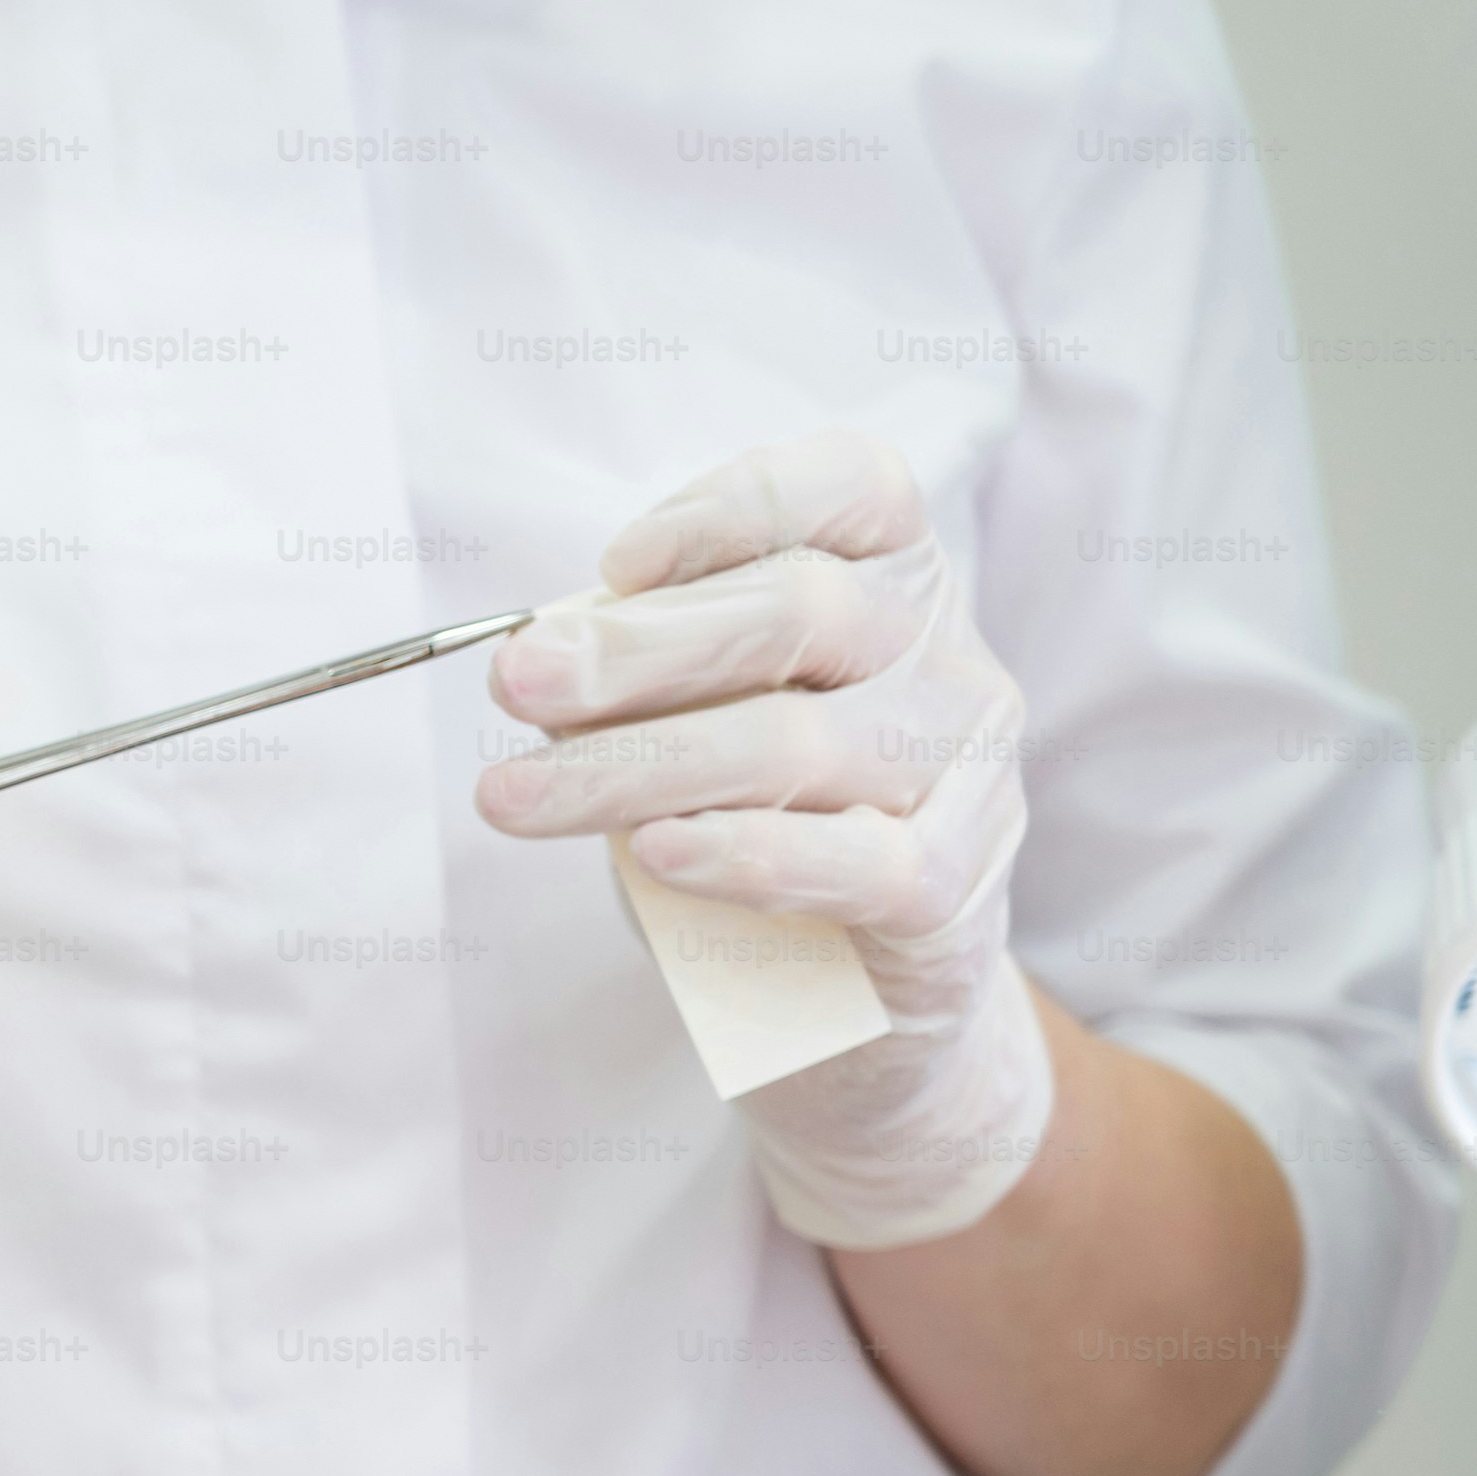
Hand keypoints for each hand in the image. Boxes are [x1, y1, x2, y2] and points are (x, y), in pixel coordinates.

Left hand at [476, 430, 1053, 1247]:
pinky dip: (743, 855)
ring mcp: (962, 765)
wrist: (854, 987)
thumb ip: (648, 668)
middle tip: (515, 682)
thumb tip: (548, 651)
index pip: (850, 488)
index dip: (734, 508)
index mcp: (892, 571)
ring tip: (514, 796)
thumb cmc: (758, 809)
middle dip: (635, 649)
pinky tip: (654, 852)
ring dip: (633, 765)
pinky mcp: (951, 885)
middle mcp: (945, 650)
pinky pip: (850, 863)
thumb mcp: (699, 711)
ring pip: (793, 743)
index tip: (616, 563)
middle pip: (796, 614)